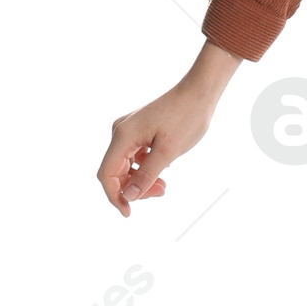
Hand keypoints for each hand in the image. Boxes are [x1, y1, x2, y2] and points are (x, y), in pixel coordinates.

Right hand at [98, 41, 240, 216]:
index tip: (128, 213)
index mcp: (123, 135)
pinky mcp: (139, 130)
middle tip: (160, 192)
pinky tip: (162, 170)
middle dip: (134, 188)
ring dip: (141, 180)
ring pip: (126, 165)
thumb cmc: (187, 117)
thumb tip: (128, 196)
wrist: (199, 92)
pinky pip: (134, 156)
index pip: (107, 174)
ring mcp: (129, 130)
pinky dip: (145, 168)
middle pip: (116, 171)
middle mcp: (121, 132)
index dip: (114, 196)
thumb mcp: (169, 152)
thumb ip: (147, 175)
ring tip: (163, 185)